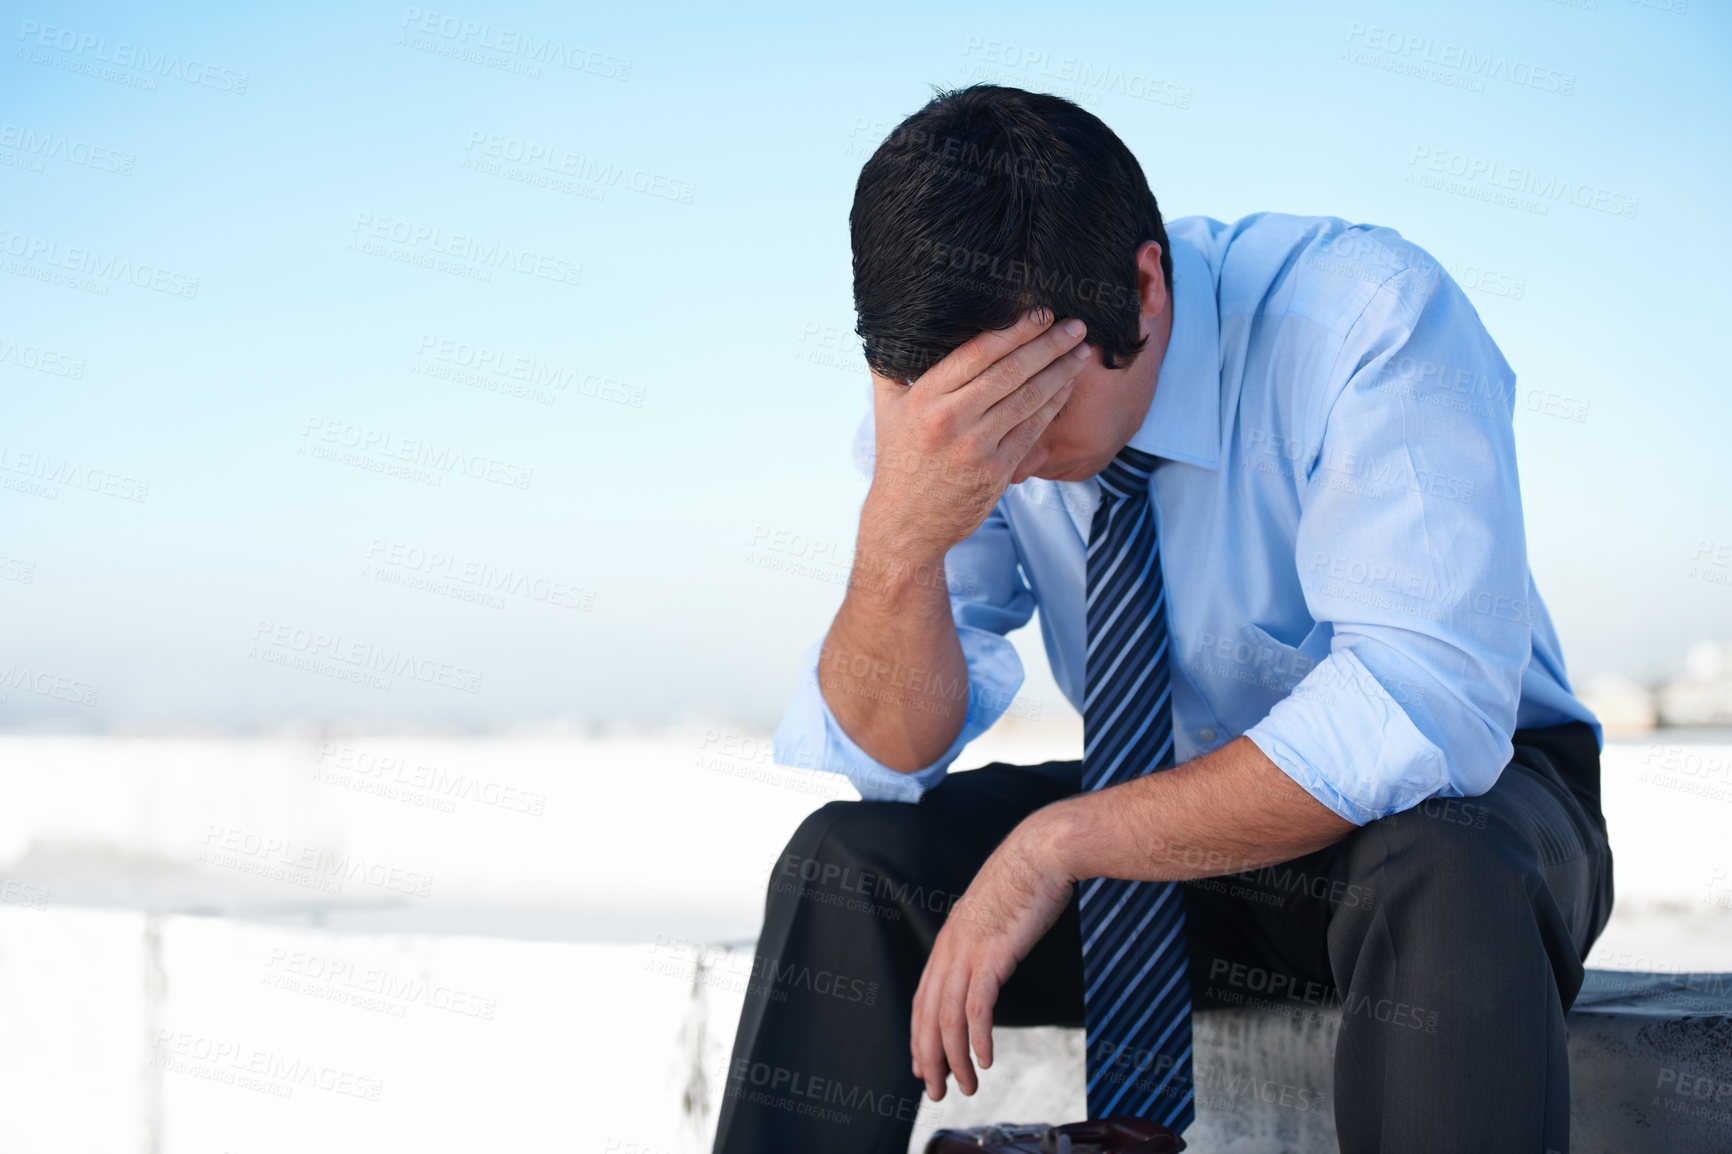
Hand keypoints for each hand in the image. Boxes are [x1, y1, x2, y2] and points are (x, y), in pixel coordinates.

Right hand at [862, 309, 1088, 564]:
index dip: (1015, 330)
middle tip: (1075, 326)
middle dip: (1049, 344)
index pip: (978, 352)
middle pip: (1010, 371)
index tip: (1041, 313)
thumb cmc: (898, 462)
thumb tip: (889, 328)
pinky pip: (1032, 429)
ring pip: (1028, 399)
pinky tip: (1067, 387)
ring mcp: (976, 447)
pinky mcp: (996, 471)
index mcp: (926, 397)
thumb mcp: (886, 411)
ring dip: (1060, 372)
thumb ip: (889, 369)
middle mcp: (952, 419)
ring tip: (1080, 352)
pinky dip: (1053, 405)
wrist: (905, 525)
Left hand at [910, 804, 1076, 1100]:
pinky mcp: (993, 954)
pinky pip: (977, 1008)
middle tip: (934, 1089)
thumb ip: (989, 937)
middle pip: (927, 1014)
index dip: (920, 1035)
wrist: (1043, 851)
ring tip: (965, 1084)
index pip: (924, 997)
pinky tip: (986, 1059)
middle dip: (928, 1057)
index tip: (923, 1063)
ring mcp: (969, 950)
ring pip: (948, 1018)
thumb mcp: (998, 912)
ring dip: (955, 1058)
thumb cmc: (1028, 879)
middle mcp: (951, 947)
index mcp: (950, 938)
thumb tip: (995, 956)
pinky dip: (977, 1039)